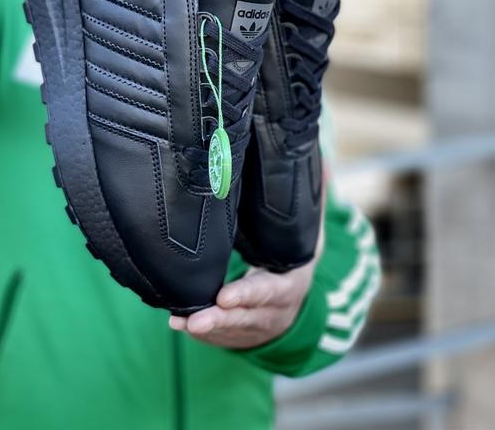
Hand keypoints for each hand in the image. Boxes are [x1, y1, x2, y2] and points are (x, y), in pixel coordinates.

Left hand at [170, 172, 326, 348]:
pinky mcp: (237, 335)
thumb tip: (324, 161)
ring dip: (203, 327)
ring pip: (228, 330)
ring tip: (179, 322)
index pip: (269, 291)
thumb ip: (311, 203)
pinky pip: (217, 337)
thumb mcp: (308, 235)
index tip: (224, 296)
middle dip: (220, 318)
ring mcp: (254, 327)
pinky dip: (199, 333)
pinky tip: (176, 324)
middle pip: (245, 317)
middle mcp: (272, 311)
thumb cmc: (293, 259)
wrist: (296, 304)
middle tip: (195, 318)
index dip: (248, 295)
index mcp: (289, 285)